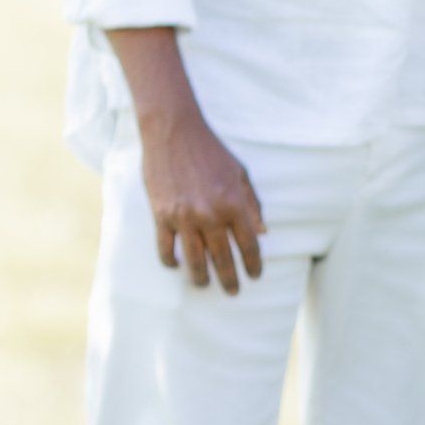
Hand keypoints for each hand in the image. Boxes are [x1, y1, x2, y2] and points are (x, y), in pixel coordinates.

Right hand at [139, 111, 265, 293]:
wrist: (174, 132)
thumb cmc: (212, 151)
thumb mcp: (240, 174)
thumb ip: (253, 204)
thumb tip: (263, 233)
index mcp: (234, 203)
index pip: (249, 244)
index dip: (254, 264)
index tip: (255, 276)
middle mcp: (210, 214)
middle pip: (223, 258)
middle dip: (230, 279)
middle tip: (233, 292)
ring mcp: (184, 216)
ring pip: (194, 258)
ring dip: (200, 276)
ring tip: (204, 285)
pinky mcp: (161, 214)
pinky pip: (166, 247)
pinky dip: (171, 260)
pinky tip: (176, 265)